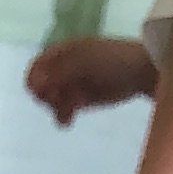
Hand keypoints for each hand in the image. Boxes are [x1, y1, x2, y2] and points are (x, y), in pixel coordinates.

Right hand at [27, 35, 153, 124]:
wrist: (141, 73)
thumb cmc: (113, 61)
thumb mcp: (84, 62)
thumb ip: (58, 72)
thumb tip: (31, 84)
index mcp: (63, 52)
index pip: (36, 66)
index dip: (35, 81)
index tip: (45, 91)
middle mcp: (64, 67)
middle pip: (41, 85)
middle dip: (47, 96)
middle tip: (60, 99)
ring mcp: (72, 84)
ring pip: (50, 100)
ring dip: (55, 108)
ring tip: (69, 113)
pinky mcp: (80, 100)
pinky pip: (62, 110)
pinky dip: (62, 116)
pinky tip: (69, 121)